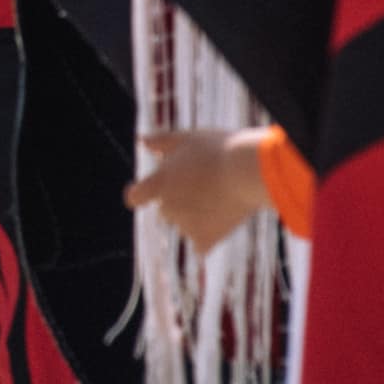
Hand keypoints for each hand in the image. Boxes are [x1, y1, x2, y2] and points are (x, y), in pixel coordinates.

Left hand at [124, 127, 272, 253]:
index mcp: (159, 183)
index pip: (135, 197)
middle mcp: (167, 207)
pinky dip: (209, 237)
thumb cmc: (219, 150)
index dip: (140, 195)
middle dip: (181, 201)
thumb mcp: (189, 137)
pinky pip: (201, 245)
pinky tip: (223, 222)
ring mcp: (185, 225)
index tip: (145, 194)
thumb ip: (162, 142)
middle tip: (208, 185)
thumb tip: (142, 141)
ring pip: (186, 224)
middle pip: (167, 209)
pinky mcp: (205, 239)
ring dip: (198, 217)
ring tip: (222, 198)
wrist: (249, 172)